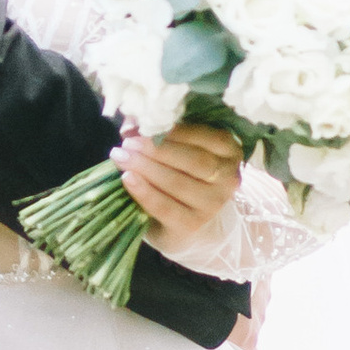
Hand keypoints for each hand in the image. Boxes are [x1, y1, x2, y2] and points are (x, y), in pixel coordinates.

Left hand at [113, 115, 241, 254]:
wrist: (184, 222)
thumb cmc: (179, 175)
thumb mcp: (175, 150)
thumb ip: (158, 133)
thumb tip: (131, 123)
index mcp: (229, 151)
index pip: (203, 136)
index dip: (172, 131)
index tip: (143, 126)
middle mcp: (228, 178)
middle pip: (193, 160)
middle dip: (157, 150)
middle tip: (128, 143)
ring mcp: (213, 205)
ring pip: (178, 183)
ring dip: (146, 168)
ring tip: (121, 157)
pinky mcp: (193, 225)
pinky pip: (166, 207)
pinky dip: (144, 192)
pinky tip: (128, 179)